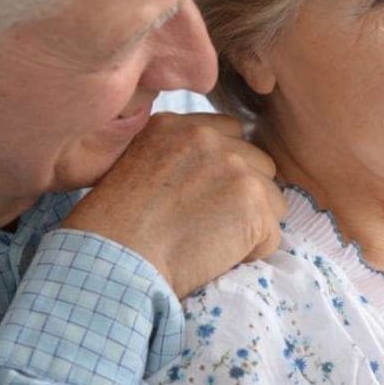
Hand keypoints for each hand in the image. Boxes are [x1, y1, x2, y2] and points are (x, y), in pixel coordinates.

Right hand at [62, 112, 286, 297]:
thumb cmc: (112, 229)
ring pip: (272, 200)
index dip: (226, 172)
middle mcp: (208, 138)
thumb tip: (210, 177)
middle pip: (258, 165)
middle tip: (212, 227)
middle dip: (245, 197)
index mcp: (175, 126)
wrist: (115, 258)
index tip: (208, 199)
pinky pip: (272, 235)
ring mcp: (234, 167)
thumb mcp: (132, 168)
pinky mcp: (253, 202)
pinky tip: (218, 258)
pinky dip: (252, 254)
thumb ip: (174, 158)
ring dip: (252, 226)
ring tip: (214, 245)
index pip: (230, 134)